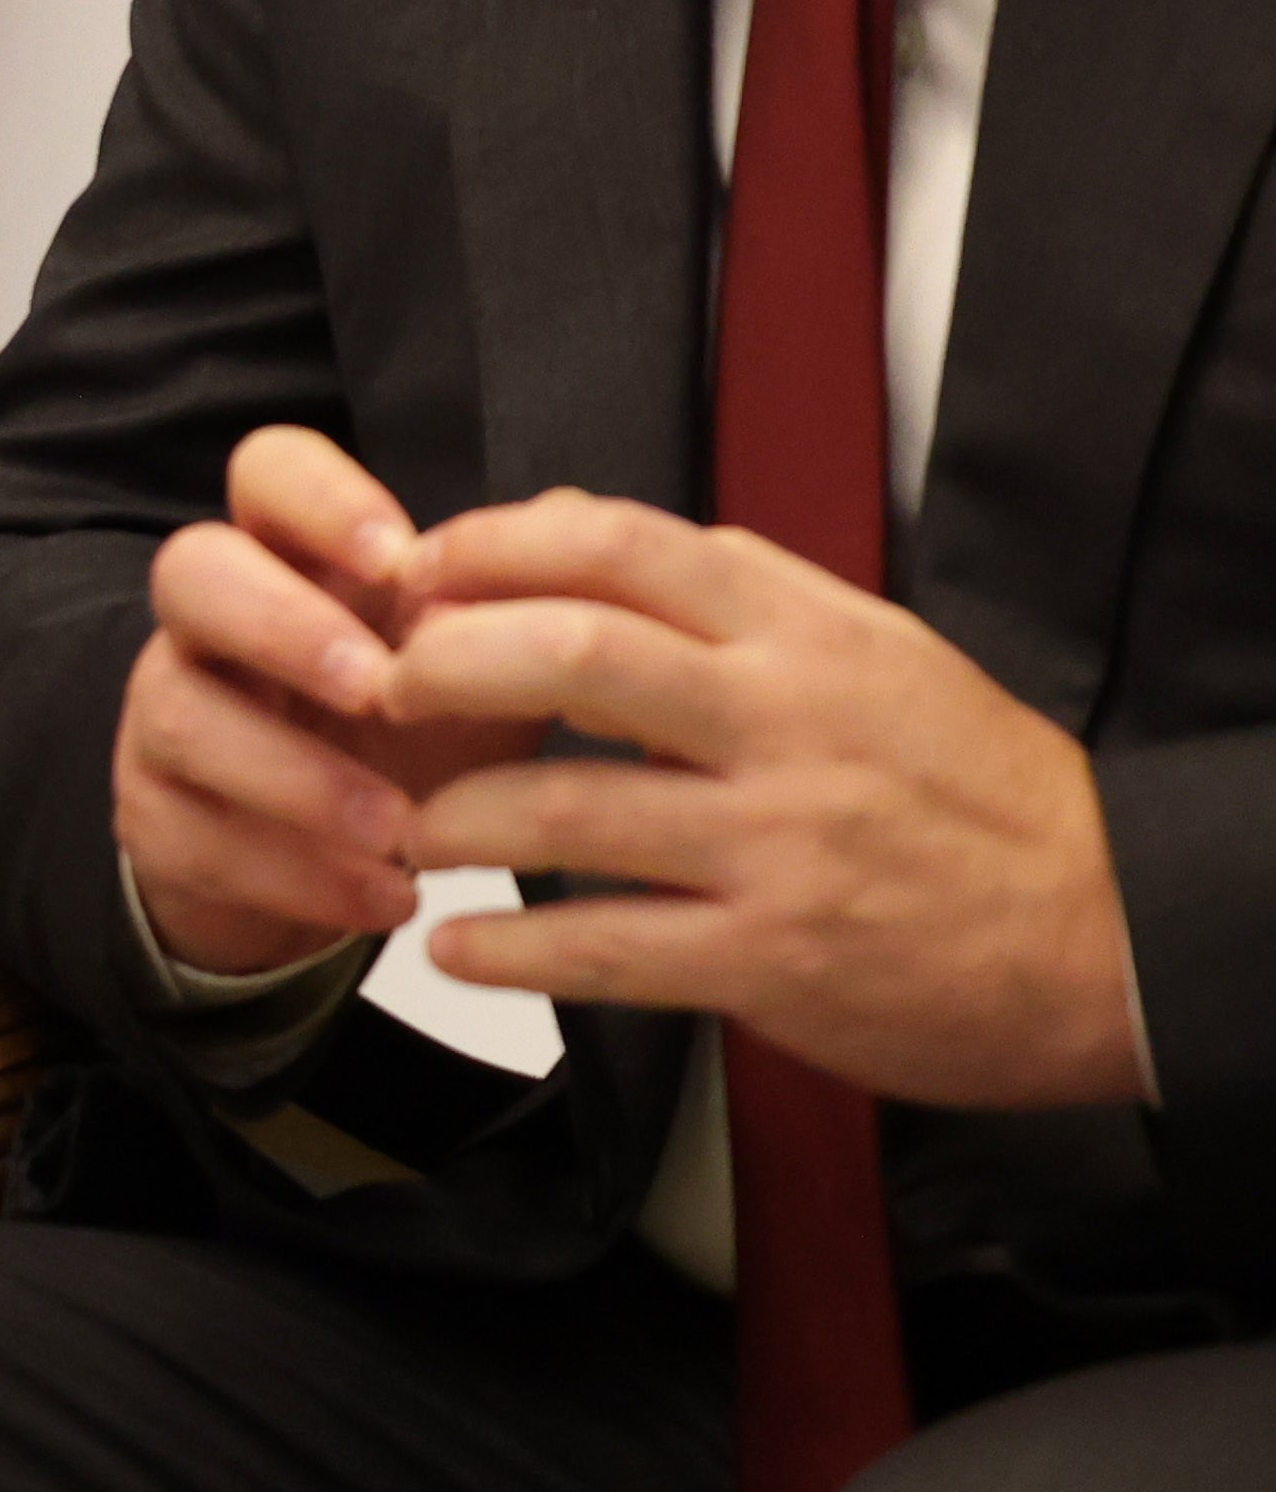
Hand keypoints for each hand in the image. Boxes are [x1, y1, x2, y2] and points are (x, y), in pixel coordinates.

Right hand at [117, 426, 551, 977]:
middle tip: (377, 688)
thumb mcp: (476, 673)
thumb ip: (519, 601)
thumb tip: (571, 519)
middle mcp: (214, 623)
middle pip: (191, 571)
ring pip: (180, 715)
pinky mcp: (154, 815)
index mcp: (297, 560)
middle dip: (282, 625)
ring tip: (399, 832)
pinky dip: (299, 876)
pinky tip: (387, 897)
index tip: (397, 557)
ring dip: (298, 777)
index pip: (268, 472)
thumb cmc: (410, 740)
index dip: (319, 497)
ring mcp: (169, 714)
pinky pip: (194, 837)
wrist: (325, 867)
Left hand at [381, 488, 1143, 1107]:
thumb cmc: (976, 789)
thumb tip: (573, 530)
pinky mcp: (775, 960)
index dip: (494, 546)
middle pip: (574, 656)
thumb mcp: (875, 652)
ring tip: (410, 829)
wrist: (1111, 934)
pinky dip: (511, 954)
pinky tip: (456, 951)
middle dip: (445, 665)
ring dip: (458, 818)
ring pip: (566, 808)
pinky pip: (607, 948)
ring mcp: (777, 845)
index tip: (417, 571)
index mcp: (805, 636)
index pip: (621, 546)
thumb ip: (733, 593)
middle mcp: (784, 724)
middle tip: (381, 689)